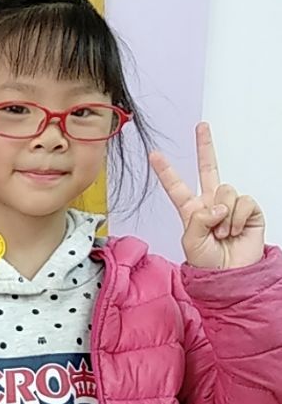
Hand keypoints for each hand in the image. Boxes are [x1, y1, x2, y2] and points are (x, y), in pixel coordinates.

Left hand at [150, 123, 264, 269]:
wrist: (231, 276)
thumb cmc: (208, 264)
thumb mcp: (191, 243)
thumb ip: (197, 220)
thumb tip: (216, 206)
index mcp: (191, 211)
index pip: (177, 187)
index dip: (166, 171)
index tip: (154, 154)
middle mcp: (211, 204)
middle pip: (209, 169)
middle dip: (205, 146)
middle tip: (201, 127)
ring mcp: (230, 205)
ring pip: (226, 190)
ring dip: (223, 215)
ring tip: (222, 233)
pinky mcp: (249, 210)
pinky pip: (243, 201)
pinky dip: (238, 217)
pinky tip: (235, 231)